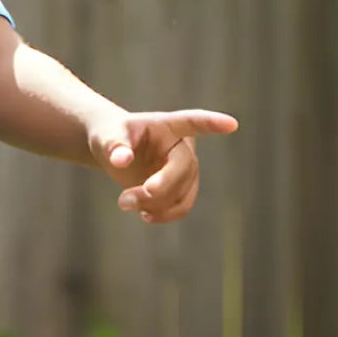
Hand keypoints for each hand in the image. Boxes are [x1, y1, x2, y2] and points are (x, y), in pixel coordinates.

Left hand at [88, 109, 237, 223]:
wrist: (112, 150)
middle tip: (124, 200)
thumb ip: (114, 145)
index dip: (212, 124)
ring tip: (123, 202)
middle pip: (185, 167)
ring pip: (183, 191)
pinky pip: (182, 205)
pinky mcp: (180, 187)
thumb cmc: (109, 135)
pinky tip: (144, 215)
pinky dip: (164, 214)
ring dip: (155, 204)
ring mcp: (183, 167)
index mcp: (166, 125)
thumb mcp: (106, 136)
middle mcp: (181, 145)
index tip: (231, 124)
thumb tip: (121, 160)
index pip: (192, 122)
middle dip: (161, 187)